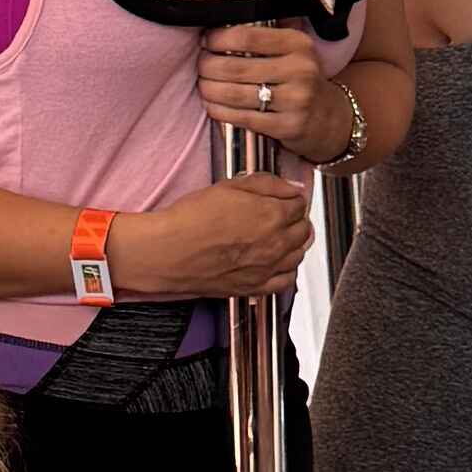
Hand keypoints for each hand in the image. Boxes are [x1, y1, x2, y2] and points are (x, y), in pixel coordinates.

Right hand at [114, 174, 314, 298]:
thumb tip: (290, 187)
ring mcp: (267, 268)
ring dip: (294, 243)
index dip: (292, 198)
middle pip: (303, 230)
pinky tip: (278, 262)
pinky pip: (286, 281)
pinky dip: (287, 270)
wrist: (167, 252)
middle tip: (283, 214)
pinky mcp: (255, 287)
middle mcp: (275, 244)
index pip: (300, 205)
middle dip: (296, 219)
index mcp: (272, 215)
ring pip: (298, 255)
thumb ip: (267, 184)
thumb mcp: (229, 186)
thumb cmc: (190, 219)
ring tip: (281, 236)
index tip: (284, 198)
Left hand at [192, 24, 360, 163]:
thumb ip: (268, 33)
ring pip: (235, 94)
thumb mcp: (295, 50)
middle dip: (208, 66)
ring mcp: (295, 100)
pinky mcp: (288, 127)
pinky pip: (243, 118)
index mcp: (298, 44)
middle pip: (236, 67)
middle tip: (200, 66)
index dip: (218, 39)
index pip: (247, 37)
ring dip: (210, 89)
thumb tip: (224, 18)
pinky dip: (220, 111)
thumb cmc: (301, 79)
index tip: (206, 41)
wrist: (329, 118)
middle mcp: (300, 70)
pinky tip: (212, 105)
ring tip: (202, 85)